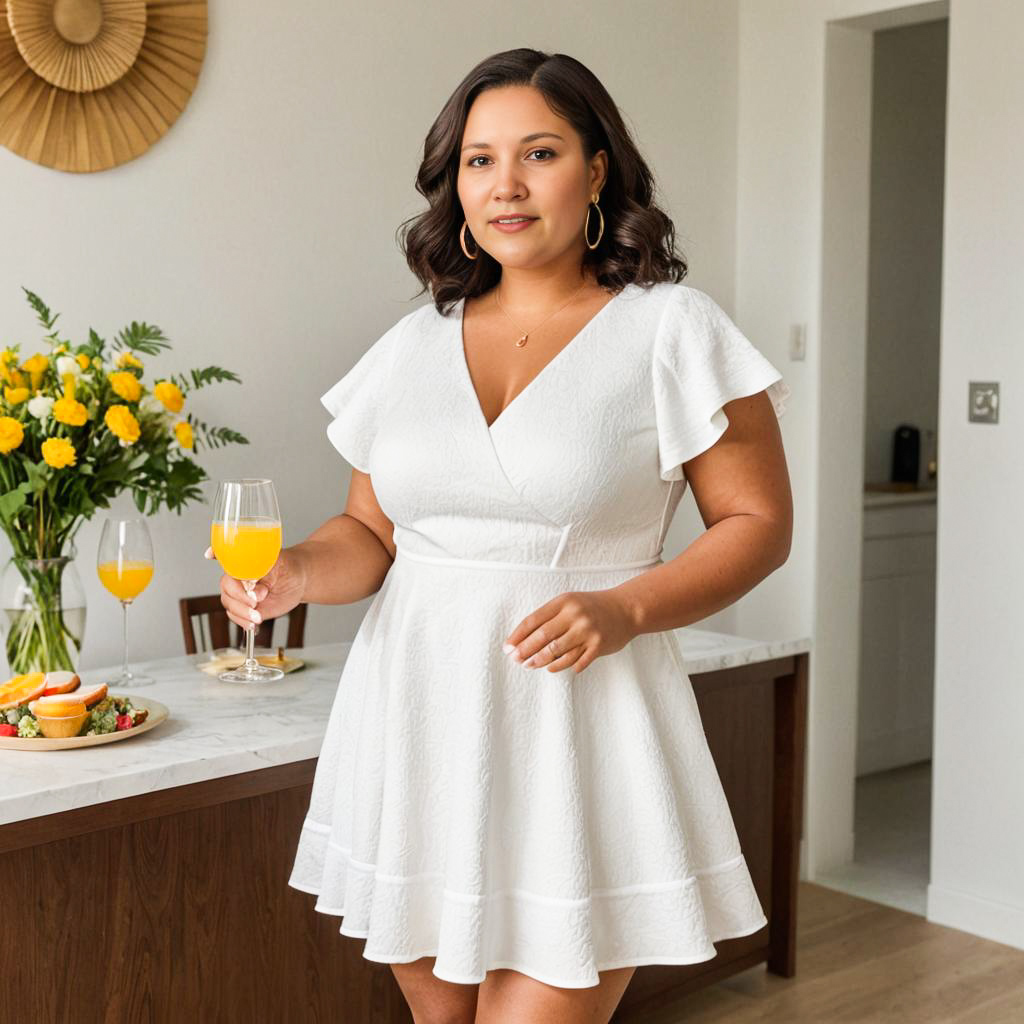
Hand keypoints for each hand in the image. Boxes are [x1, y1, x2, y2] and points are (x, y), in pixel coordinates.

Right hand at [205, 546, 306, 631]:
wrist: (297, 582)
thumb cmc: (288, 568)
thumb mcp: (280, 564)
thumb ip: (265, 573)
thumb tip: (253, 590)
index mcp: (244, 561)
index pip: (227, 559)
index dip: (216, 554)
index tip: (211, 555)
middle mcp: (238, 577)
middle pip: (226, 587)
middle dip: (239, 598)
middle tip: (255, 602)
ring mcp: (240, 593)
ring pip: (230, 604)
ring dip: (242, 613)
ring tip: (258, 616)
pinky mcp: (245, 607)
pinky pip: (235, 616)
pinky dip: (243, 622)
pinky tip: (253, 624)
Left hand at [502, 589, 638, 674]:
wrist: (626, 609)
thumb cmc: (592, 607)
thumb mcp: (570, 603)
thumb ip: (550, 617)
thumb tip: (522, 639)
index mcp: (564, 602)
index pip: (534, 620)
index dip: (518, 635)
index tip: (507, 647)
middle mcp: (575, 615)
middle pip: (542, 637)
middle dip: (525, 650)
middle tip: (516, 660)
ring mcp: (588, 631)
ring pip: (557, 651)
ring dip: (540, 661)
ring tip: (530, 665)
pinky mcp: (598, 646)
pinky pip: (575, 661)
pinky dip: (561, 666)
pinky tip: (551, 668)